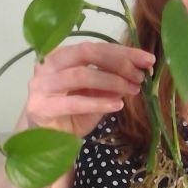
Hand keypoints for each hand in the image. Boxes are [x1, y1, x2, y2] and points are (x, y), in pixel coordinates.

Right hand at [25, 41, 154, 136]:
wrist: (48, 140)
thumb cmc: (73, 112)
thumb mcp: (97, 94)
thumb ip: (112, 82)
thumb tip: (139, 72)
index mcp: (63, 55)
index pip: (96, 47)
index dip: (123, 52)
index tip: (148, 60)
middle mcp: (49, 64)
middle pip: (87, 53)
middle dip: (119, 62)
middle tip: (140, 75)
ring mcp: (41, 84)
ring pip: (81, 75)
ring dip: (111, 81)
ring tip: (132, 89)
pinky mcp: (40, 107)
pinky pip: (74, 103)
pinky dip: (98, 103)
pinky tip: (117, 105)